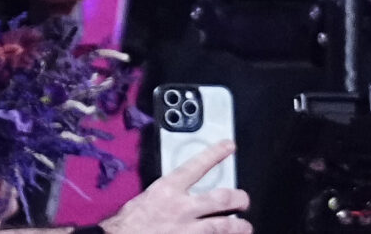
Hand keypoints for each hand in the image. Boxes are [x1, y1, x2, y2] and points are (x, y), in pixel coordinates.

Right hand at [106, 141, 250, 232]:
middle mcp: (180, 209)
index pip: (196, 166)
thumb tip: (182, 193)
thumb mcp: (144, 200)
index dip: (215, 154)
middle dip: (238, 199)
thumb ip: (166, 195)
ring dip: (238, 227)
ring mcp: (184, 231)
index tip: (229, 146)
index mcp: (167, 191)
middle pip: (221, 199)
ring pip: (221, 226)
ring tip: (246, 227)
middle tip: (244, 201)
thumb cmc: (124, 225)